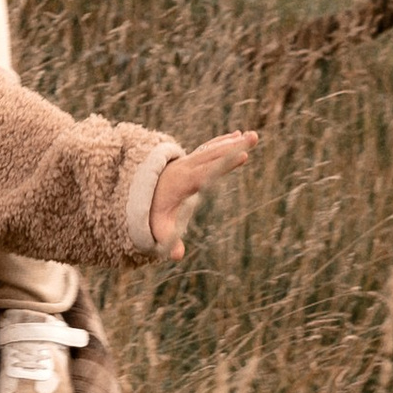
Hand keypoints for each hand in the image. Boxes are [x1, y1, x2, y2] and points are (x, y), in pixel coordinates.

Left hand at [149, 128, 257, 257]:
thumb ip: (169, 242)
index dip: (223, 163)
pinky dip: (222, 141)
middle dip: (233, 146)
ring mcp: (188, 161)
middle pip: (212, 154)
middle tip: (253, 137)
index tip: (242, 156)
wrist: (140, 192)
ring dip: (232, 142)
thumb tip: (177, 257)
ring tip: (252, 135)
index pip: (206, 171)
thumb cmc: (153, 212)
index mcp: (183, 182)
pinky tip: (237, 135)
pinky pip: (208, 148)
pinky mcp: (191, 160)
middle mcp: (186, 167)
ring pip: (212, 149)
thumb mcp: (159, 228)